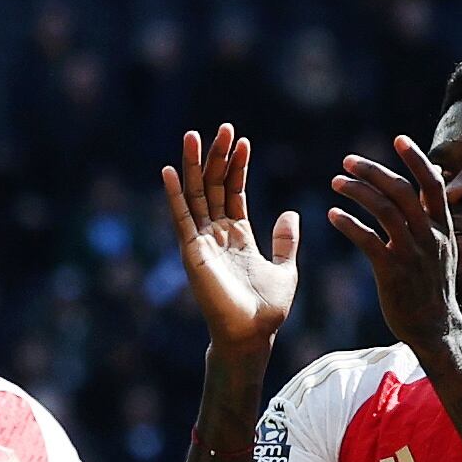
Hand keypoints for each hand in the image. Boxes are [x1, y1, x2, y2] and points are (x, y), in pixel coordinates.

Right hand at [161, 124, 299, 352]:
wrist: (252, 334)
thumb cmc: (267, 309)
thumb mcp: (285, 268)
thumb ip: (285, 240)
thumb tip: (291, 212)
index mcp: (237, 235)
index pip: (234, 191)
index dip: (238, 166)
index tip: (243, 140)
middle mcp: (216, 234)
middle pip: (214, 186)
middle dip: (218, 157)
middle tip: (223, 127)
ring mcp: (202, 242)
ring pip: (196, 195)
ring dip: (195, 166)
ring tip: (194, 135)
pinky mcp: (192, 252)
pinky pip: (181, 218)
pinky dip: (175, 195)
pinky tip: (170, 171)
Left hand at [326, 137, 461, 349]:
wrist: (435, 328)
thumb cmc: (432, 288)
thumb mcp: (442, 250)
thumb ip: (431, 221)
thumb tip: (424, 189)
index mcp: (442, 228)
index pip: (432, 183)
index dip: (416, 159)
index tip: (398, 139)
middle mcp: (429, 236)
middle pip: (401, 191)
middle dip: (373, 170)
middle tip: (348, 161)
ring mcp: (412, 253)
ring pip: (383, 210)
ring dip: (357, 191)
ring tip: (336, 183)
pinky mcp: (392, 271)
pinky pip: (368, 239)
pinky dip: (348, 223)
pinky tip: (333, 215)